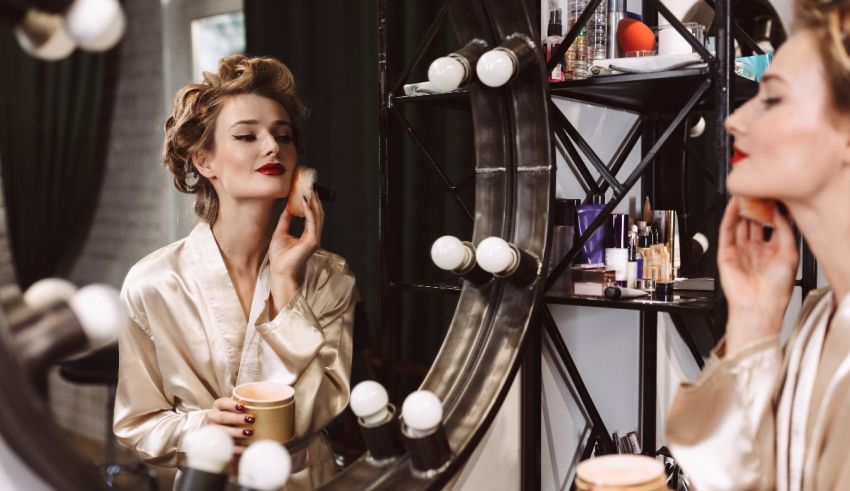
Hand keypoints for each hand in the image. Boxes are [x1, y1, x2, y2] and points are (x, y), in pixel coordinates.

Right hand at [205, 397, 255, 454]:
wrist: (217, 431)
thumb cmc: (232, 416)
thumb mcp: (235, 409)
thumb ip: (247, 407)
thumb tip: (270, 407)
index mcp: (218, 406)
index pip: (223, 403)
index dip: (232, 405)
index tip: (243, 407)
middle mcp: (213, 417)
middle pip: (223, 417)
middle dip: (237, 418)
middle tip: (251, 419)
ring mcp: (213, 431)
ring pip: (222, 431)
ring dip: (236, 432)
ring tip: (250, 432)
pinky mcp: (216, 444)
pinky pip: (225, 446)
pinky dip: (236, 448)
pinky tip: (246, 448)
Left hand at [268, 190, 323, 314]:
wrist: (279, 271)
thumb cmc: (279, 256)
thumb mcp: (281, 232)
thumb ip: (286, 219)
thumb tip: (288, 207)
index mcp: (308, 235)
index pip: (312, 215)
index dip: (310, 201)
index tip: (307, 189)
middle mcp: (314, 236)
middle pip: (318, 213)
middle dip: (314, 198)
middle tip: (310, 184)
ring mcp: (314, 239)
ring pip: (317, 215)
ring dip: (313, 201)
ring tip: (309, 188)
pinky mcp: (312, 241)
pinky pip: (312, 222)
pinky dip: (308, 210)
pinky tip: (304, 200)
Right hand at [718, 197, 798, 354]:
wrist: (760, 307)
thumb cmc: (777, 290)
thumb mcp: (790, 255)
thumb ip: (786, 231)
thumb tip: (780, 212)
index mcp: (773, 250)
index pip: (772, 223)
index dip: (774, 209)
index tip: (776, 194)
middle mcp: (756, 249)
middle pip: (754, 221)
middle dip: (757, 205)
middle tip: (759, 188)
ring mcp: (741, 250)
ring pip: (739, 223)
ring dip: (742, 208)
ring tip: (746, 191)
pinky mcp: (726, 253)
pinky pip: (726, 231)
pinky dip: (729, 217)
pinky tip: (734, 206)